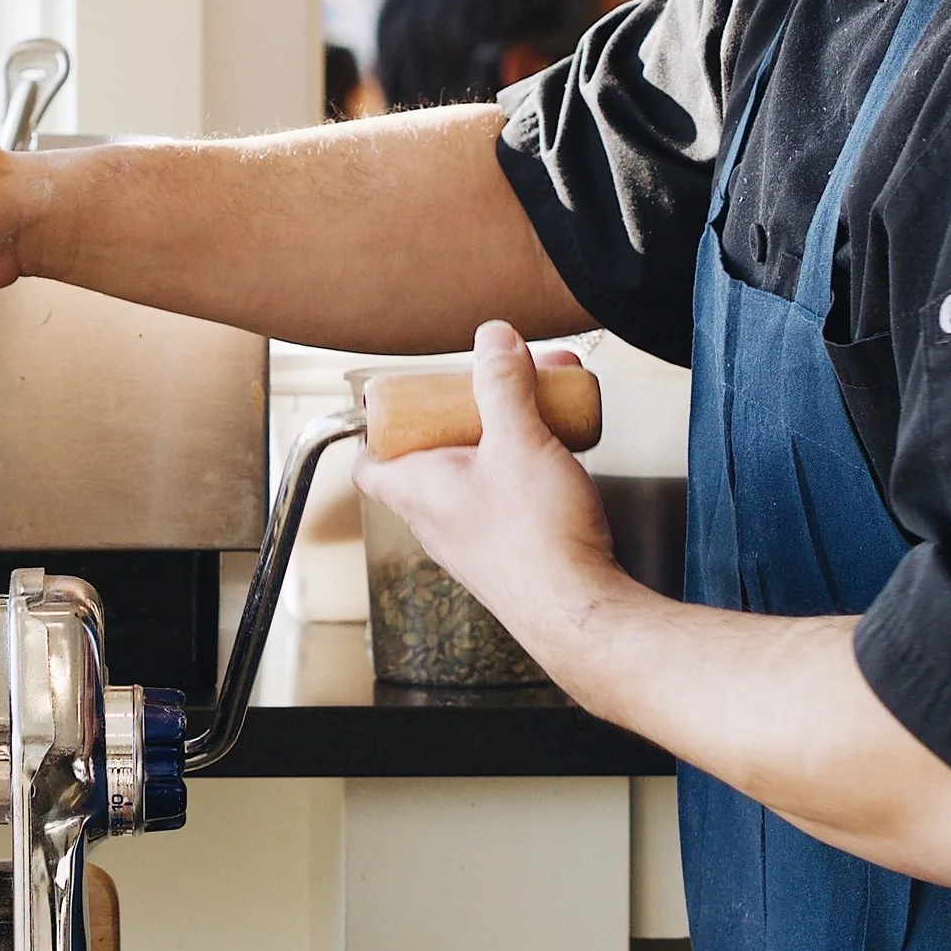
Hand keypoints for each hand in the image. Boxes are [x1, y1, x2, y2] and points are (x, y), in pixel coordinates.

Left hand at [350, 321, 636, 660]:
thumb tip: (491, 340)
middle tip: (492, 388)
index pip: (370, 459)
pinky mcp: (509, 552)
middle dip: (465, 414)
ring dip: (501, 438)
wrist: (581, 610)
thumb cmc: (537, 542)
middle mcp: (435, 520)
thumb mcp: (519, 441)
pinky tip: (558, 455)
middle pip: (430, 455)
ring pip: (472, 474)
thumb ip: (503, 384)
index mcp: (416, 490)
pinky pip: (503, 497)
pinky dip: (523, 468)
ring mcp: (471, 539)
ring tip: (539, 411)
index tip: (404, 396)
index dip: (380, 424)